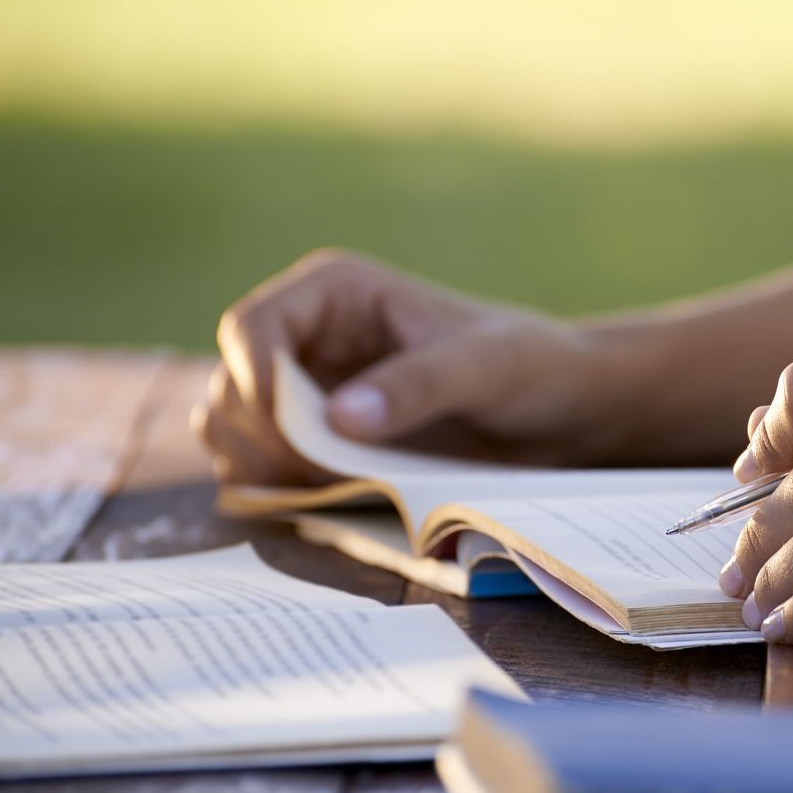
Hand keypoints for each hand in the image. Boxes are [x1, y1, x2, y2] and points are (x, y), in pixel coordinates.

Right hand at [192, 249, 629, 483]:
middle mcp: (308, 338)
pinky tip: (326, 500)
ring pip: (233, 432)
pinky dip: (277, 490)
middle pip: (232, 388)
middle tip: (318, 476)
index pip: (251, 328)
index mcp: (336, 293)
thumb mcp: (487, 368)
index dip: (254, 382)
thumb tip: (340, 418)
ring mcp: (308, 392)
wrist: (560, 411)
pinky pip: (264, 468)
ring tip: (326, 488)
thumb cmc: (531, 367)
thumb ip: (419, 386)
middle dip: (259, 438)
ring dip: (260, 468)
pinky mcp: (320, 441)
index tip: (294, 434)